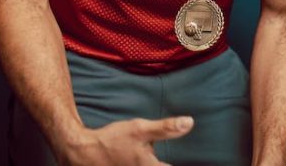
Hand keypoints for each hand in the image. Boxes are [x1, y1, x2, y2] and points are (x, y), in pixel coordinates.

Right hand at [61, 116, 193, 165]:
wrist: (83, 152)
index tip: (201, 162)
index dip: (186, 163)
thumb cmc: (112, 141)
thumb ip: (166, 128)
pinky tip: (138, 158)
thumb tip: (189, 122)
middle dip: (164, 162)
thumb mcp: (139, 129)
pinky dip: (144, 164)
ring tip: (149, 156)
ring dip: (155, 163)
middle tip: (167, 154)